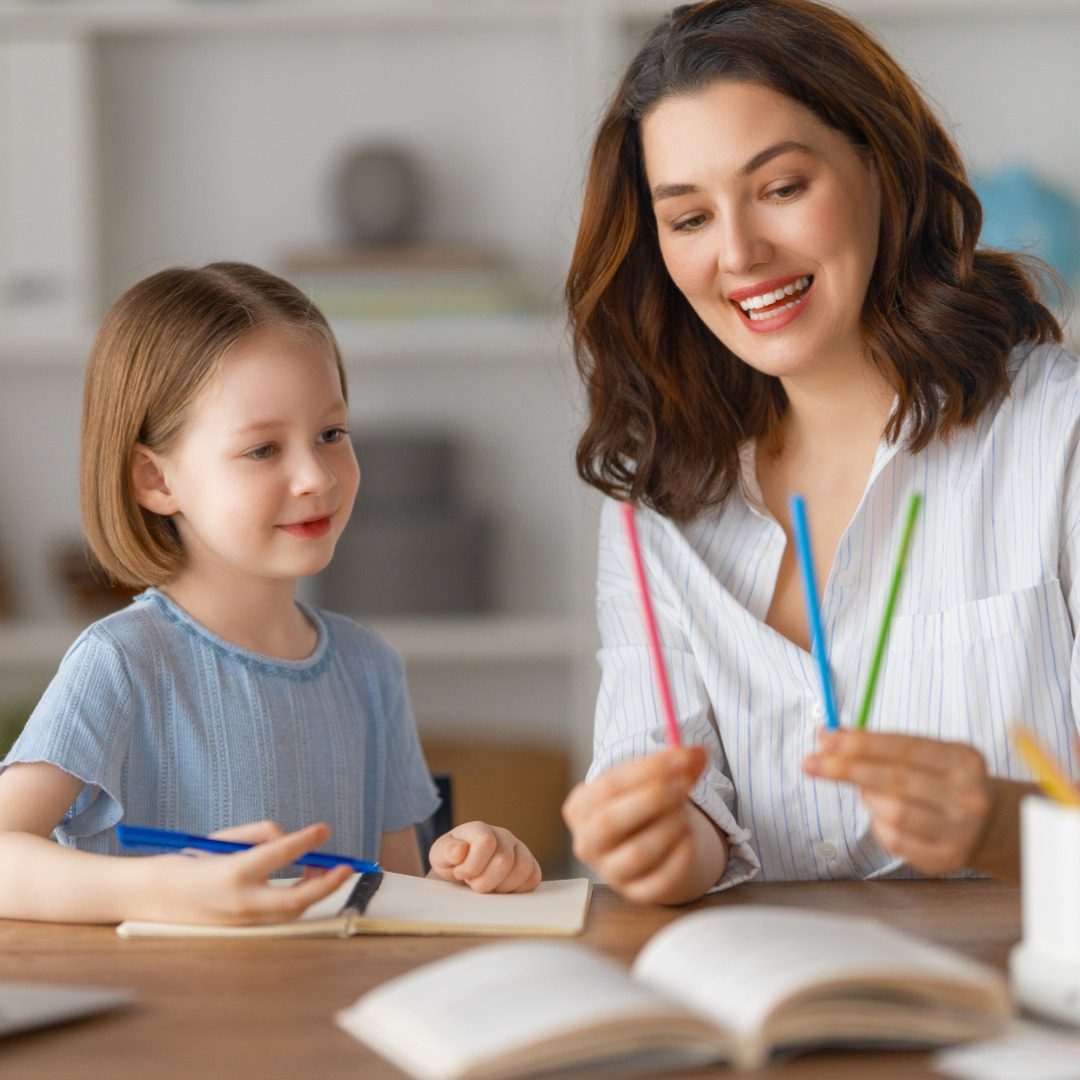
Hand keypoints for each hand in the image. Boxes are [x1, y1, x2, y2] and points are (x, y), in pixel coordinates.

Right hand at [142, 821, 353, 924]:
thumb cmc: (190, 862)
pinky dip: (296, 901)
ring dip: (314, 892)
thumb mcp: (223, 841)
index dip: (307, 840)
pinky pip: (279, 917)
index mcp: (233, 873)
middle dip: (327, 884)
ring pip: (292, 911)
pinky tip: (305, 884)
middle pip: (296, 898)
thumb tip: (290, 840)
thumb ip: (259, 837)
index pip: (281, 854)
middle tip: (345, 866)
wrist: (153, 897)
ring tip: (324, 869)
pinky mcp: (243, 931)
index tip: (325, 829)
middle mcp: (240, 901)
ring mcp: (242, 921)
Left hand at [427, 821, 541, 892]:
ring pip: (523, 869)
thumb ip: (446, 851)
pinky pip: (533, 878)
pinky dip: (517, 889)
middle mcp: (503, 836)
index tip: (460, 874)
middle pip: (504, 861)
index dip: (472, 865)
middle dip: (485, 881)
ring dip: (501, 887)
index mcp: (480, 829)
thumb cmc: (452, 863)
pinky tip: (500, 889)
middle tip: (473, 883)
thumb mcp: (439, 856)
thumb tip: (460, 850)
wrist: (463, 872)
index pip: (486, 842)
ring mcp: (519, 849)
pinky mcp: (530, 865)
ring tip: (487, 886)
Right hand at [562, 746, 722, 904]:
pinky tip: (690, 838)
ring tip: (685, 814)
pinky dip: (681, 857)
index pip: (608, 785)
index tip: (681, 758)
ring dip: (669, 827)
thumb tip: (698, 752)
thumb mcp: (653, 780)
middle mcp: (587, 843)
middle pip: (611, 822)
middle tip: (685, 784)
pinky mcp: (636, 894)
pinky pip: (660, 880)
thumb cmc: (644, 806)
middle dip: (653, 799)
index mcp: (580, 808)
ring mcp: (610, 872)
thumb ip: (676, 764)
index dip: (647, 770)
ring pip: (637, 853)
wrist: (650, 846)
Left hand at [803, 730, 991, 875]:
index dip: (862, 743)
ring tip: (864, 790)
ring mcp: (960, 832)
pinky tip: (880, 814)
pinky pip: (895, 839)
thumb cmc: (941, 780)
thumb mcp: (925, 754)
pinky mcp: (946, 859)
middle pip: (895, 781)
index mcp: (964, 761)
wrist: (987, 824)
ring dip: (867, 797)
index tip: (826, 739)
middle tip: (811, 763)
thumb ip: (879, 744)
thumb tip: (827, 737)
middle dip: (847, 769)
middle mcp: (969, 797)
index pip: (904, 748)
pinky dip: (877, 823)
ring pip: (893, 812)